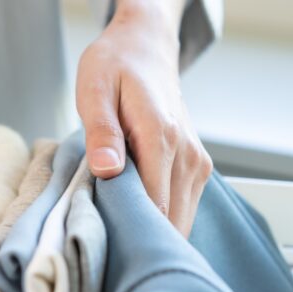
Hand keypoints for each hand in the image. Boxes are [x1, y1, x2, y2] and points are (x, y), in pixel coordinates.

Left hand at [76, 0, 211, 235]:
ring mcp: (197, 164)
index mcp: (162, 136)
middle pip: (171, 222)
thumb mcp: (95, 91)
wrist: (146, 48)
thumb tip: (106, 171)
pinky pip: (182, 207)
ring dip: (151, 231)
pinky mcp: (197, 168)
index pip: (154, 206)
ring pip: (180, 220)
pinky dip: (160, 218)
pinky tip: (133, 212)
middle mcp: (188, 155)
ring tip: (116, 226)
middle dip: (139, 238)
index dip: (128, 231)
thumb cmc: (115, 67)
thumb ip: (101, 132)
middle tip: (105, 241)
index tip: (102, 240)